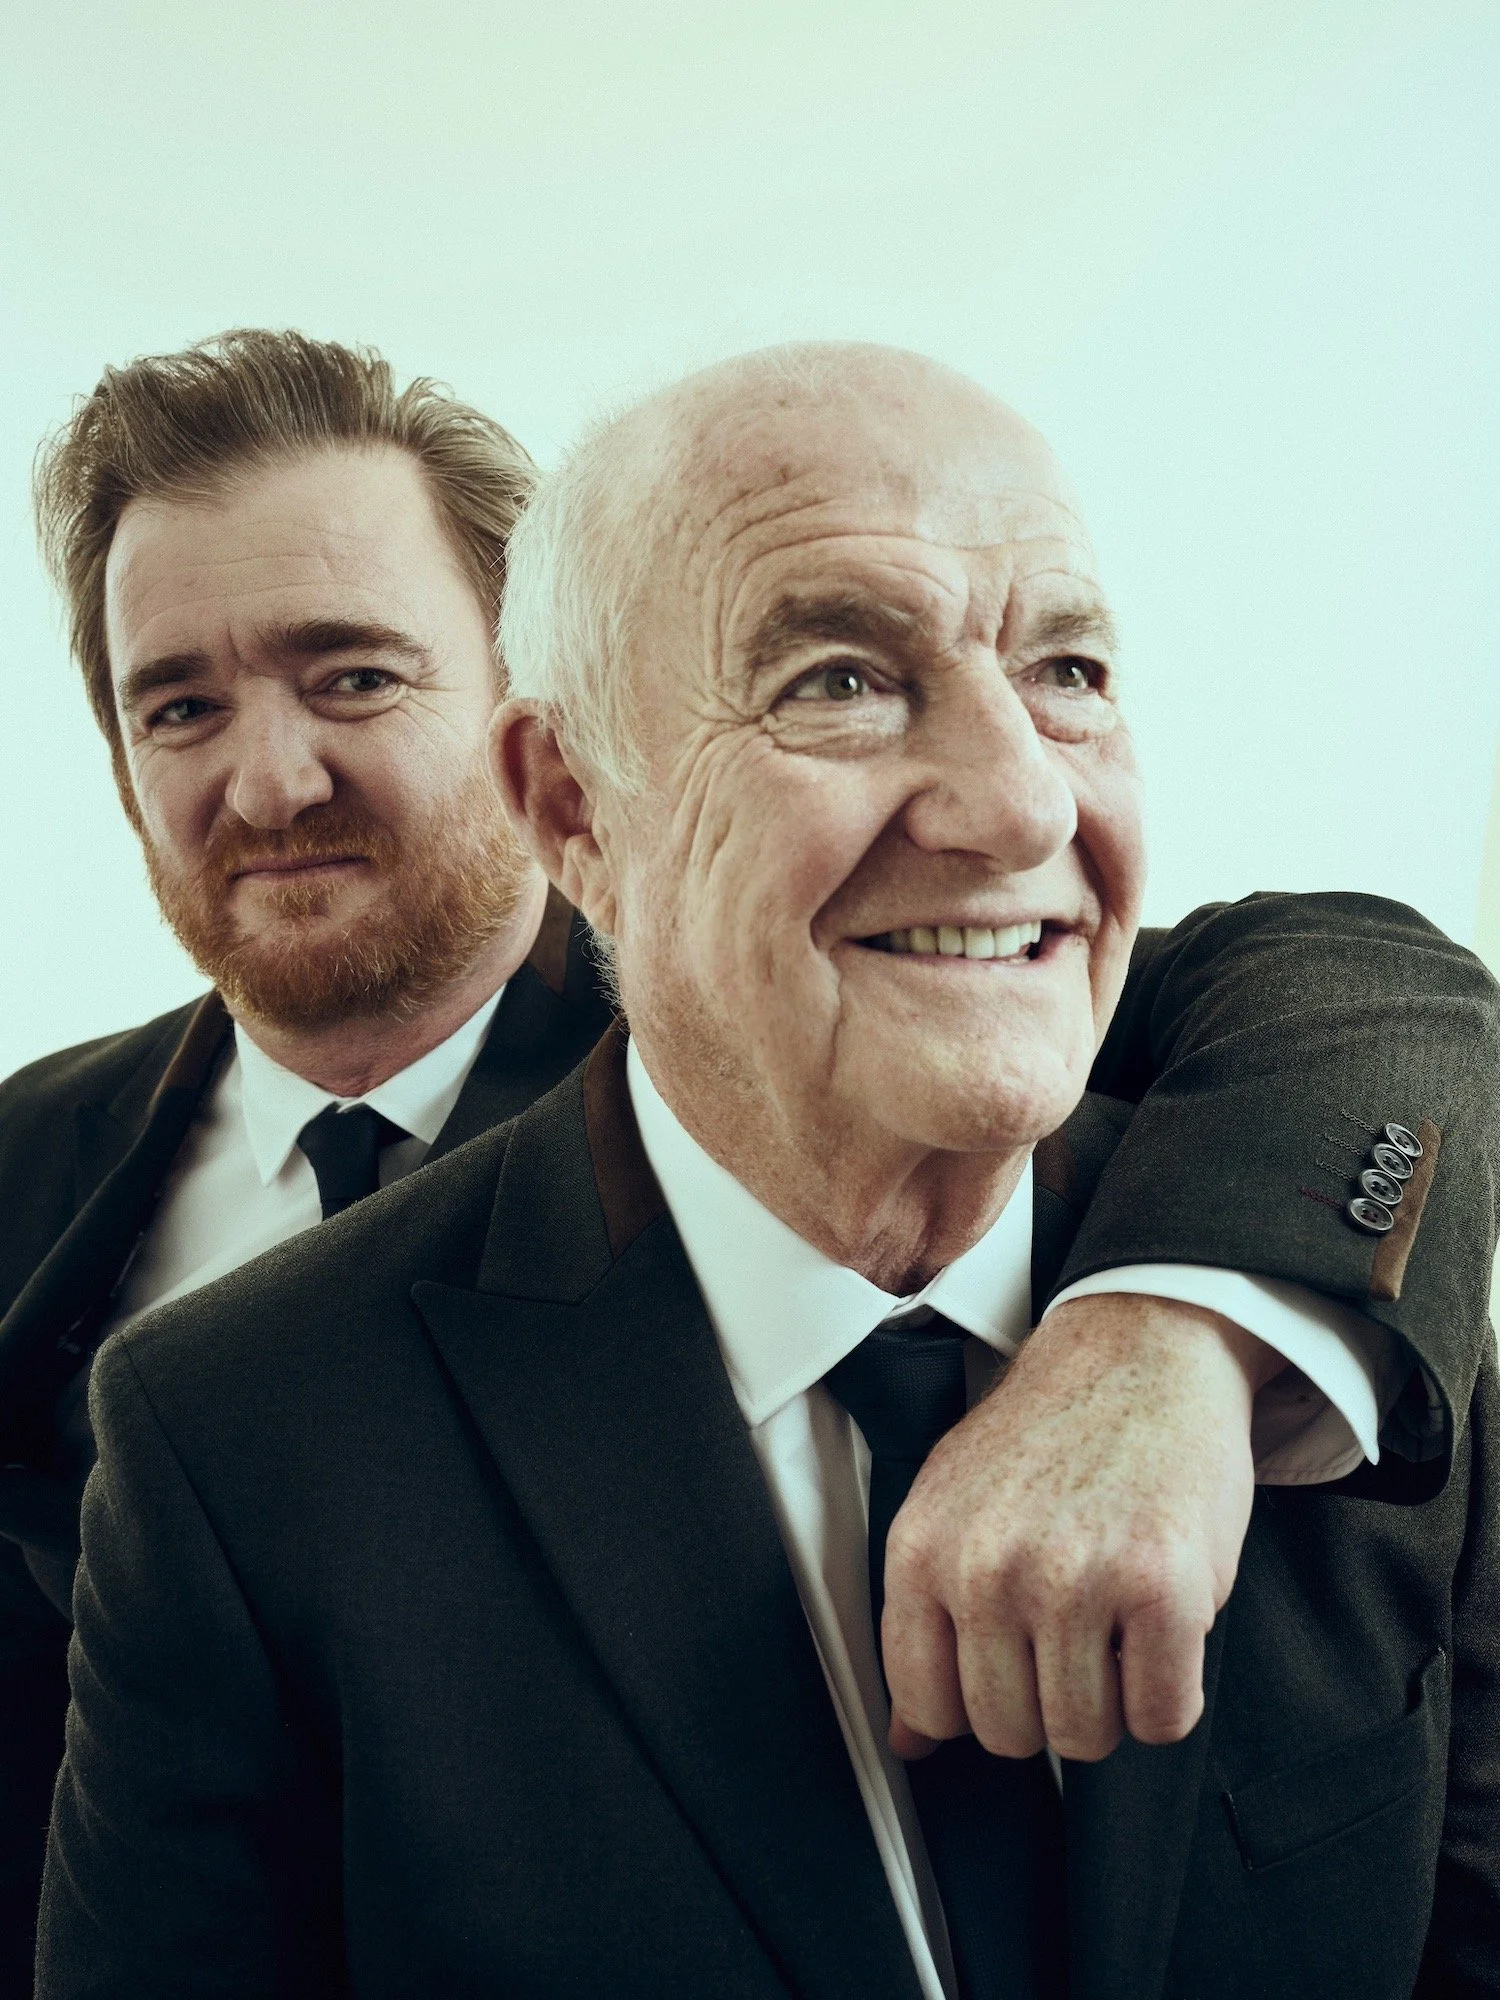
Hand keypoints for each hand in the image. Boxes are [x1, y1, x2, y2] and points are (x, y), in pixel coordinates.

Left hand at [880, 1295, 1285, 1763]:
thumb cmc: (1051, 1429)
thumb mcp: (953, 1503)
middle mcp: (987, 1569)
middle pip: (1008, 1733)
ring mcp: (1073, 1580)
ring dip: (1112, 1699)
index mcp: (921, 1549)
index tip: (1007, 1670)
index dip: (973, 1706)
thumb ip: (923, 1617)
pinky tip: (1163, 1627)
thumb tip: (909, 1740)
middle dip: (1047, 1702)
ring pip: (1085, 1737)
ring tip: (1117, 1621)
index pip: (925, 1704)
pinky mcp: (1161, 1588)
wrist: (1142, 1348)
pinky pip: (1163, 1716)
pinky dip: (1172, 1692)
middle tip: (1075, 1631)